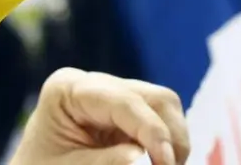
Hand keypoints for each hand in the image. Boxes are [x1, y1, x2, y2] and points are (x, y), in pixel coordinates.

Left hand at [9, 68, 188, 164]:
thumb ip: (106, 163)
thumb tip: (146, 159)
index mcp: (67, 88)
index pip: (123, 101)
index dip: (151, 130)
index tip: (165, 162)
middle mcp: (94, 83)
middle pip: (154, 98)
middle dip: (169, 136)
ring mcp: (113, 95)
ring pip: (165, 107)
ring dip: (173, 141)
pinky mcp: (127, 113)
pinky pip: (161, 122)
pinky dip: (167, 145)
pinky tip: (160, 163)